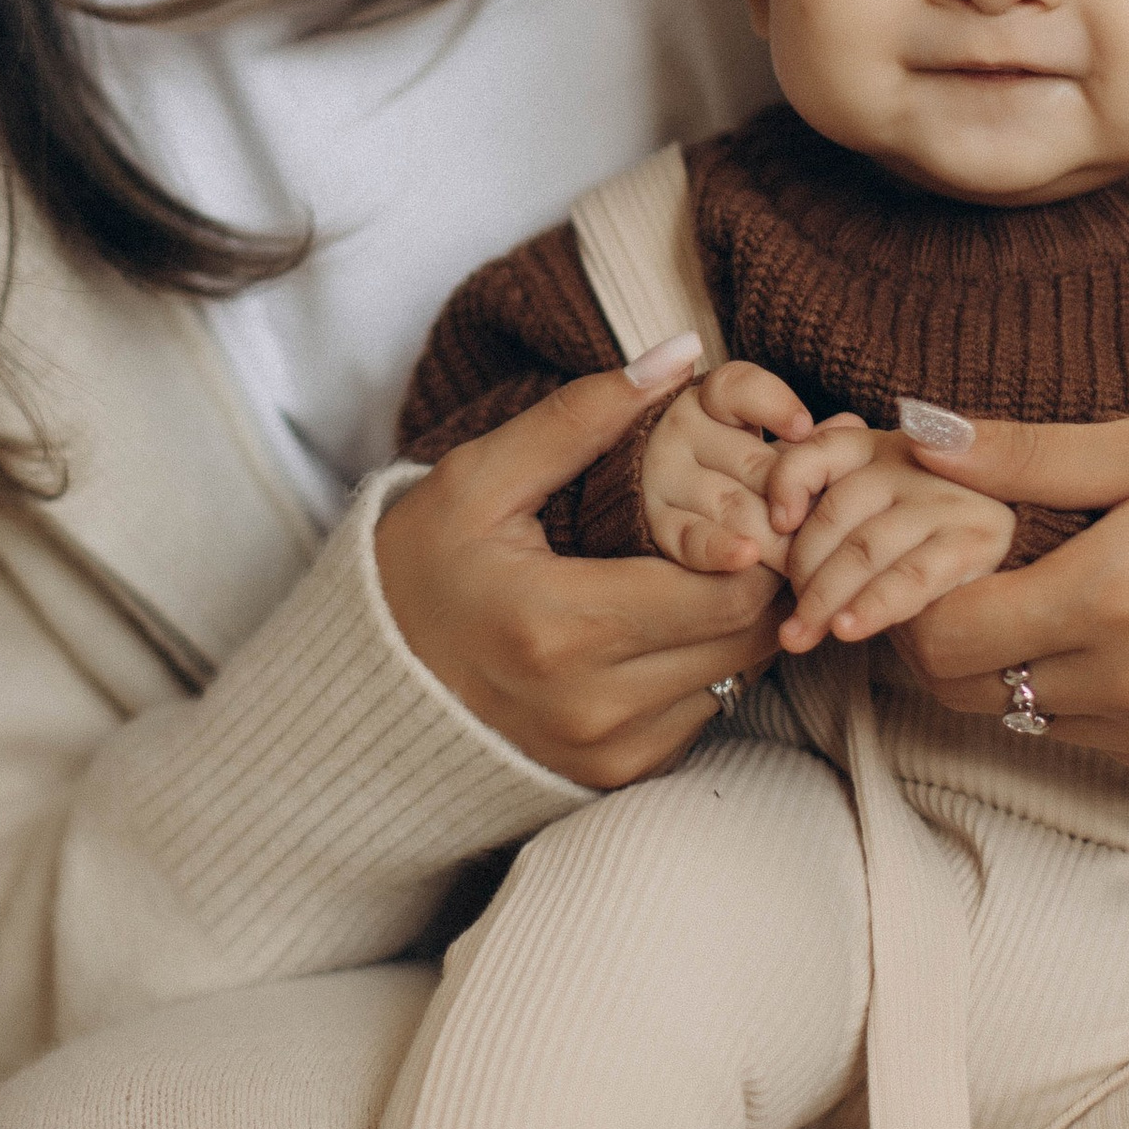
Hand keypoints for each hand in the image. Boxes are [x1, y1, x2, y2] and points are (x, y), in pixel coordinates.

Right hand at [375, 355, 782, 789]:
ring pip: (740, 675)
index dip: (757, 536)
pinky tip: (668, 620)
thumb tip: (681, 352)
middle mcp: (595, 705)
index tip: (743, 500)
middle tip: (744, 525)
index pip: (730, 586)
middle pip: (749, 634)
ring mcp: (609, 751)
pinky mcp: (618, 775)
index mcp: (562, 627)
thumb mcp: (479, 480)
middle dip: (762, 574)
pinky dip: (706, 662)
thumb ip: (581, 416)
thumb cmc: (419, 573)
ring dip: (739, 620)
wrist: (366, 692)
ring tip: (708, 568)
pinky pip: (706, 711)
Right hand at [639, 361, 819, 571]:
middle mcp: (681, 431)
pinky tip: (747, 555)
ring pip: (730, 504)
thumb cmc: (745, 469)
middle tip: (838, 523)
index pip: (737, 389)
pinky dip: (720, 549)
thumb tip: (852, 426)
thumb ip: (809, 439)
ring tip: (811, 554)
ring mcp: (665, 478)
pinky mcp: (659, 524)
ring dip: (775, 533)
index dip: (772, 406)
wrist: (684, 506)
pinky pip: (690, 537)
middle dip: (796, 496)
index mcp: (710, 400)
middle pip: (749, 461)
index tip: (804, 429)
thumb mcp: (773, 442)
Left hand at [767, 426, 1018, 651]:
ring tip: (800, 637)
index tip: (773, 527)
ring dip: (825, 599)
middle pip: (835, 510)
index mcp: (875, 447)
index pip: (816, 451)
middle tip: (787, 618)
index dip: (786, 484)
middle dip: (801, 572)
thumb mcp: (865, 523)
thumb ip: (819, 513)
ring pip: (866, 547)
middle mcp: (912, 461)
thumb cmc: (914, 551)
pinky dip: (872, 607)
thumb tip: (768, 532)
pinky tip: (847, 631)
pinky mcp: (977, 539)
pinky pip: (911, 577)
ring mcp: (947, 497)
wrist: (1004, 579)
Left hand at [885, 403, 1128, 787]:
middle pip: (975, 693)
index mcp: (1112, 598)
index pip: (945, 640)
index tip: (933, 560)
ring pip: (1037, 723)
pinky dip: (1093, 702)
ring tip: (1060, 600)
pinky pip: (1107, 746)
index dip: (917, 602)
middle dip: (956, 639)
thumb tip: (923, 440)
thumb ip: (1031, 455)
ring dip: (1025, 671)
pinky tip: (1127, 639)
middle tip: (983, 578)